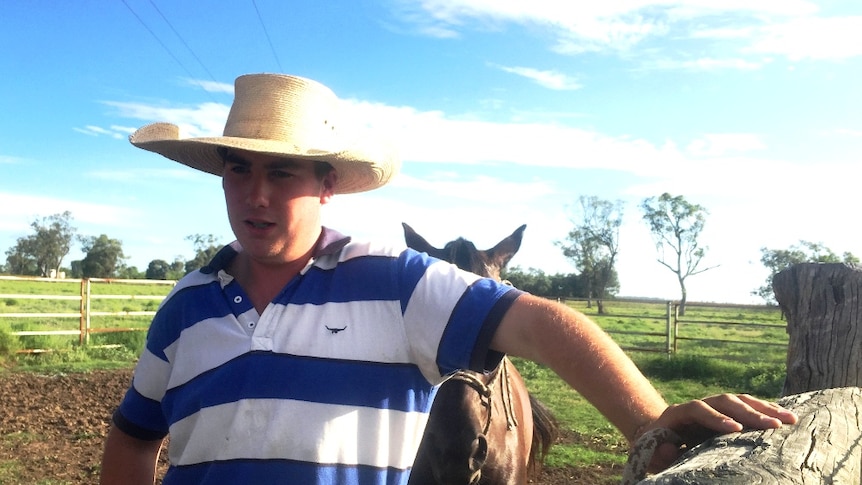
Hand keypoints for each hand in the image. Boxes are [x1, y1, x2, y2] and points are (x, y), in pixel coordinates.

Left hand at [640, 393, 797, 471]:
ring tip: (789, 420)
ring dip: (765, 408)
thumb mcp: (652, 453)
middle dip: (750, 412)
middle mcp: (699, 404)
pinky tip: (785, 416)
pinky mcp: (725, 412)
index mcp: (678, 413)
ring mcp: (713, 406)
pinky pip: (747, 406)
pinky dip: (766, 409)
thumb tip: (670, 447)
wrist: (658, 438)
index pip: (698, 408)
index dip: (715, 417)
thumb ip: (659, 452)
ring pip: (740, 400)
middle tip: (774, 425)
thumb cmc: (656, 449)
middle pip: (725, 401)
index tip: (735, 429)